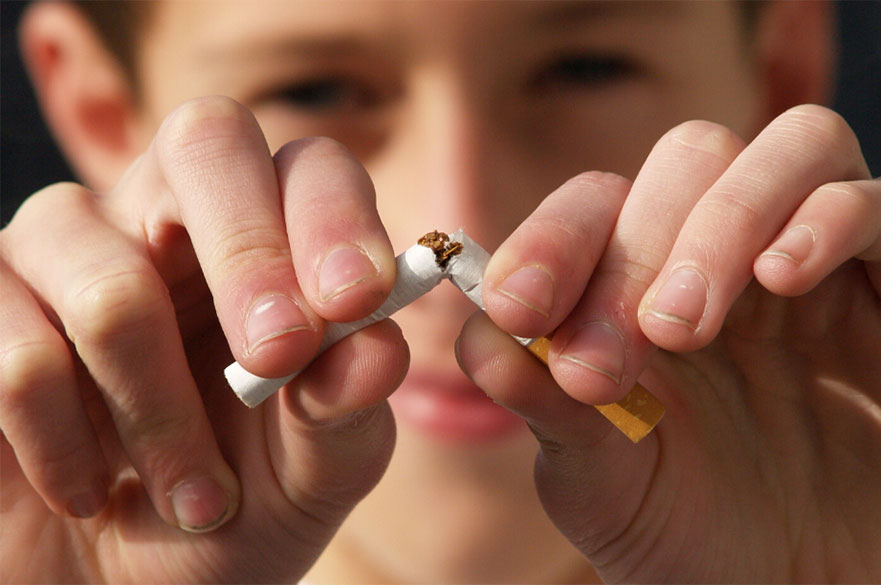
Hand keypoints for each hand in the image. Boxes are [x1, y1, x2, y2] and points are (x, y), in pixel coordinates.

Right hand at [0, 96, 405, 582]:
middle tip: (274, 360)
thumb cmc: (235, 508)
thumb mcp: (315, 470)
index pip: (308, 167)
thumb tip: (378, 348)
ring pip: (114, 282)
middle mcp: (165, 216)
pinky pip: (20, 355)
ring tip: (196, 498)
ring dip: (163, 416)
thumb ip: (348, 406)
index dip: (333, 219)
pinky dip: (69, 447)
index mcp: (269, 240)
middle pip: (206, 142)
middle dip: (251, 257)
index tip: (355, 301)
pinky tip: (91, 490)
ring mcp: (62, 250)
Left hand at [458, 105, 880, 580]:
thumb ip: (544, 406)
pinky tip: (783, 279)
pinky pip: (875, 202)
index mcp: (642, 289)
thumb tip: (480, 339)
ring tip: (681, 327)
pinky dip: (828, 220)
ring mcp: (818, 267)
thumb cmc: (689, 537)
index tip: (519, 310)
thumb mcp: (599, 481)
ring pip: (791, 148)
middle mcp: (729, 259)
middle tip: (609, 359)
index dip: (550, 241)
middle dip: (638, 247)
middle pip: (691, 158)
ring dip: (724, 221)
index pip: (596, 207)